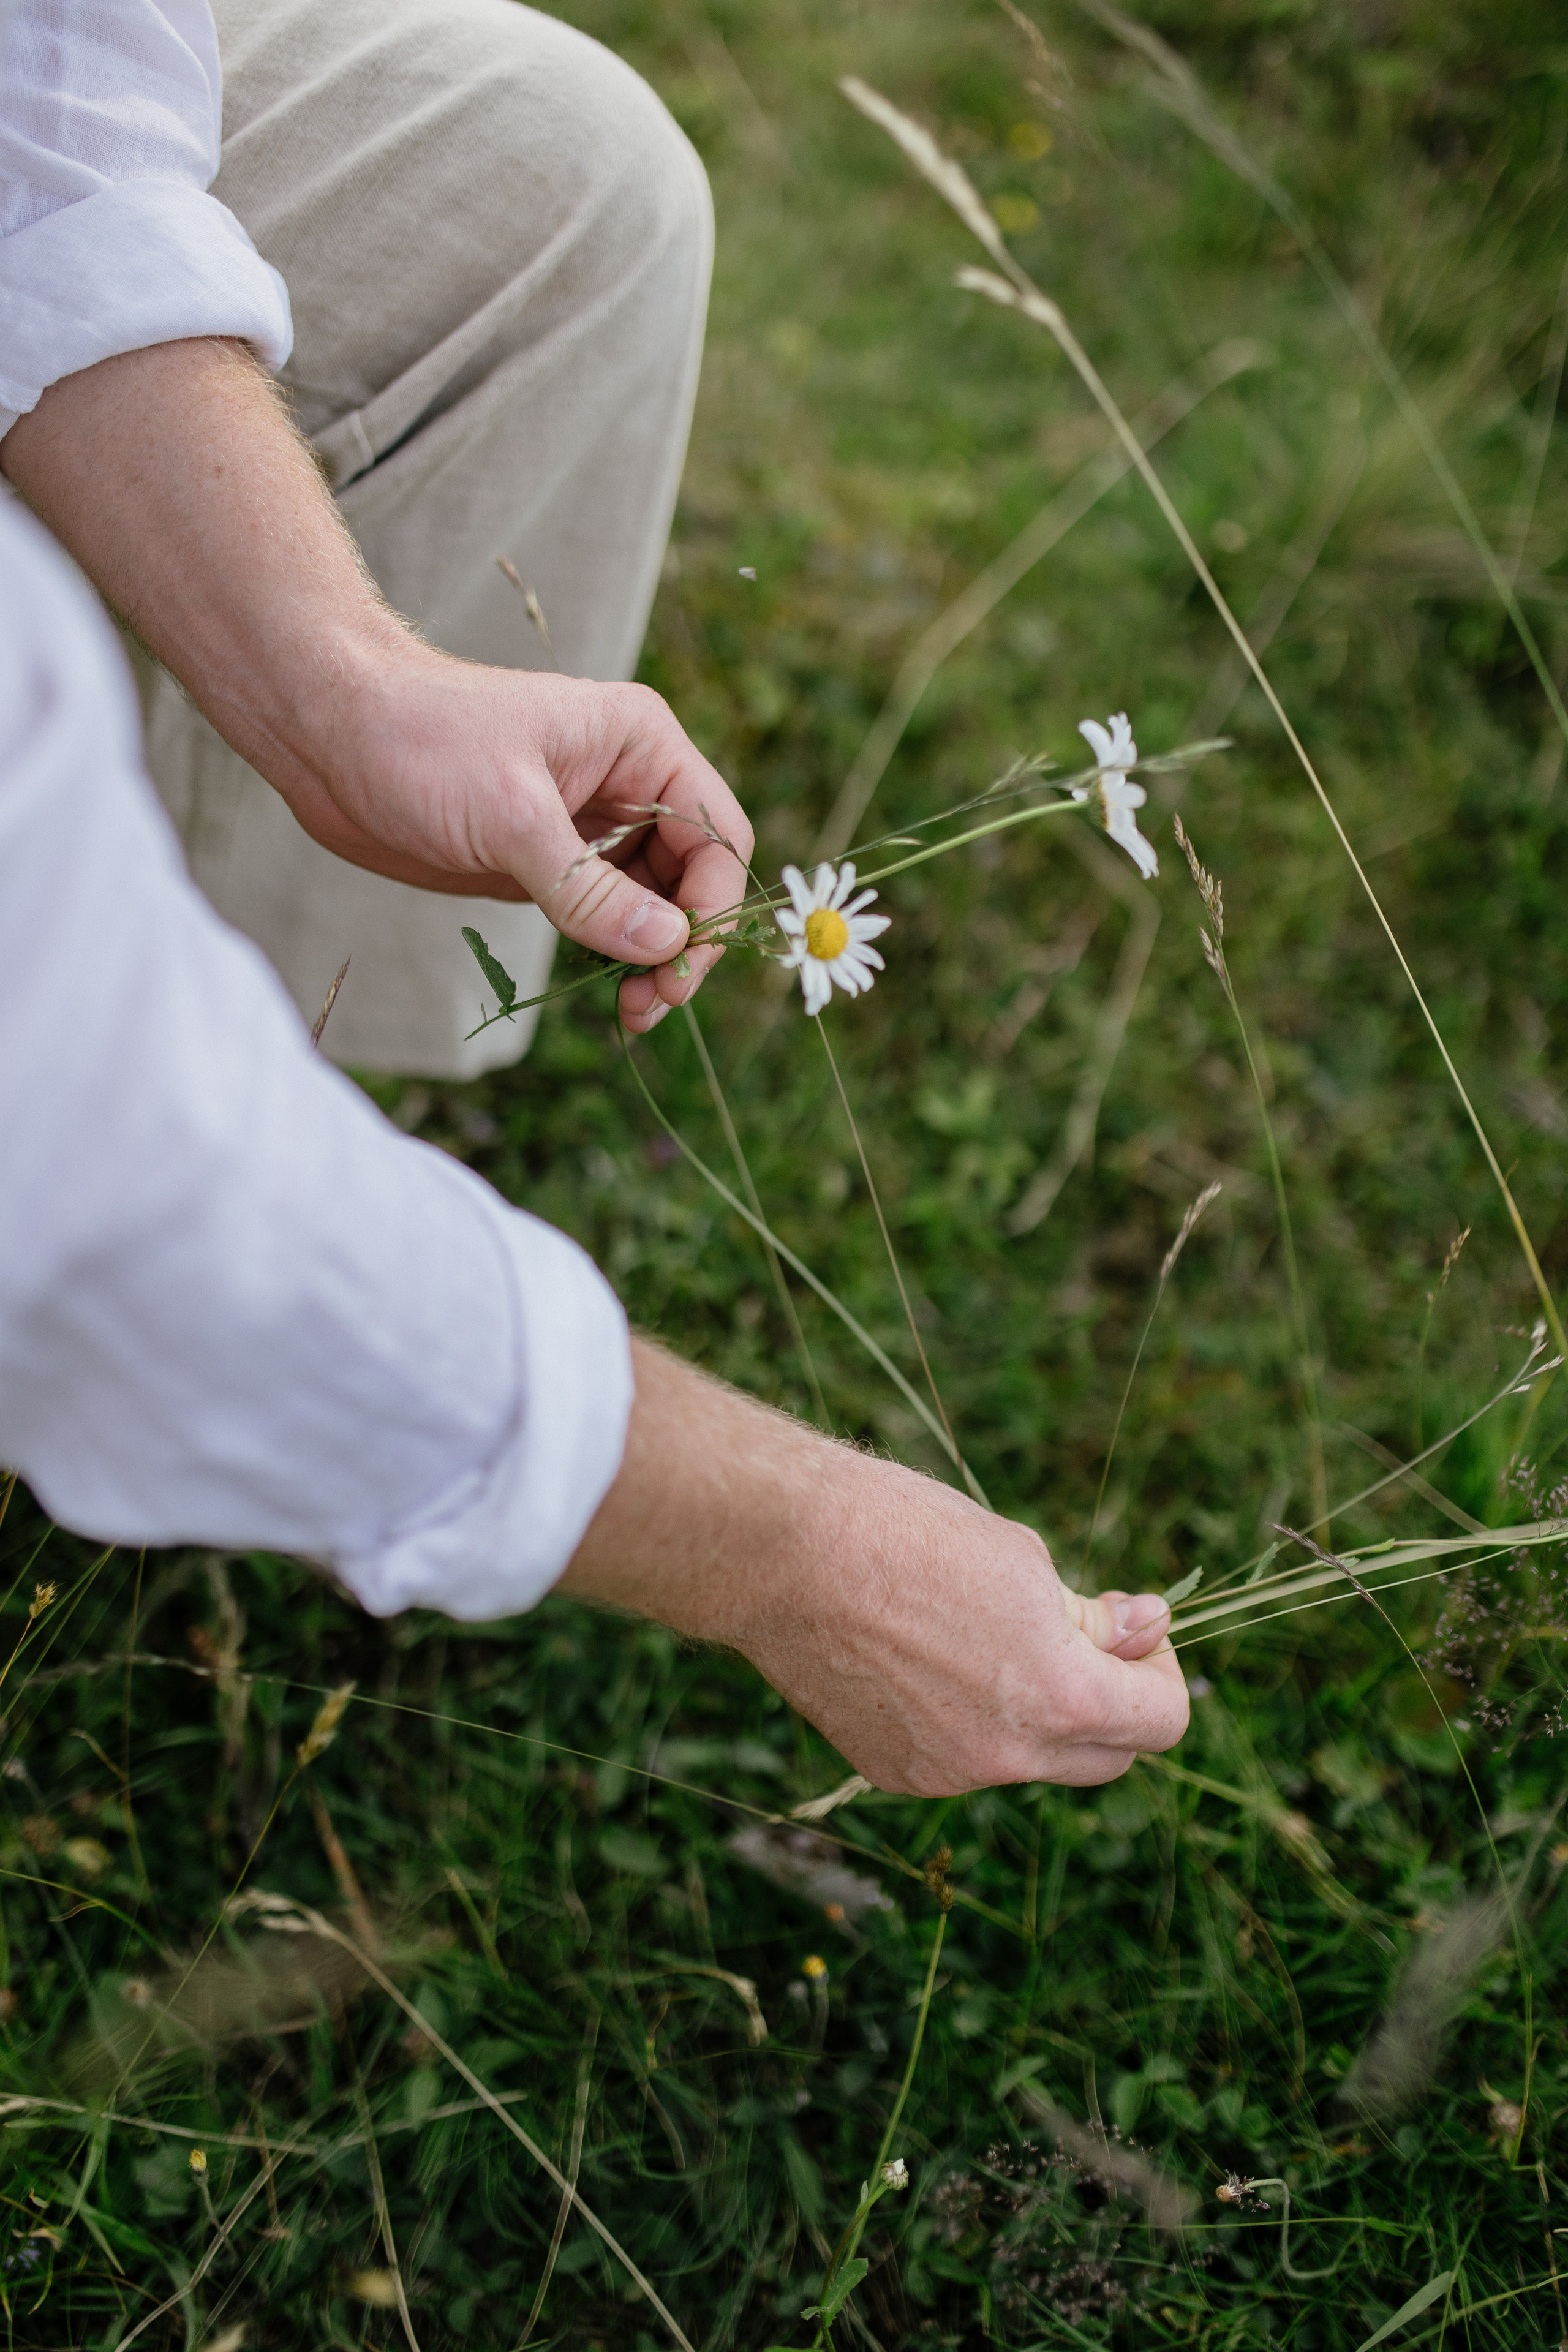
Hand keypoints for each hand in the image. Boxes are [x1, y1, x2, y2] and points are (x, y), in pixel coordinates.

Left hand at [2, 339, 750, 1029]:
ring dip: (653, 958)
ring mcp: (588, 827)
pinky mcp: (547, 863)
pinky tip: (605, 990)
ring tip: (632, 1011)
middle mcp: (628, 784)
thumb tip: (667, 947)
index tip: (678, 960)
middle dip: (686, 942)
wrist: (326, 733)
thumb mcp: (510, 817)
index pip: (717, 835)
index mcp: (641, 745)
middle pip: (695, 878)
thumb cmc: (418, 743)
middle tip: (653, 1001)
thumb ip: (589, 889)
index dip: (712, 904)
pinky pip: (605, 917)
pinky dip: (613, 956)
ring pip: (655, 905)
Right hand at [563, 1341, 1188, 1794]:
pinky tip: (920, 1659)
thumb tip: (1147, 1630)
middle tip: (1077, 1637)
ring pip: (1025, 1756)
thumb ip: (1091, 1616)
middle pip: (1105, 1759)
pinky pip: (959, 1756)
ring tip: (974, 1632)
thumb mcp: (1023, 1558)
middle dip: (1110, 1704)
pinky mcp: (889, 1770)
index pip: (1161, 1721)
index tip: (1132, 1628)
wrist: (785, 1554)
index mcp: (1060, 1697)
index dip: (1159, 1670)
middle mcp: (1007, 1755)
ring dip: (1031, 1710)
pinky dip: (965, 1718)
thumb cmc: (909, 1534)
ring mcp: (944, 1771)